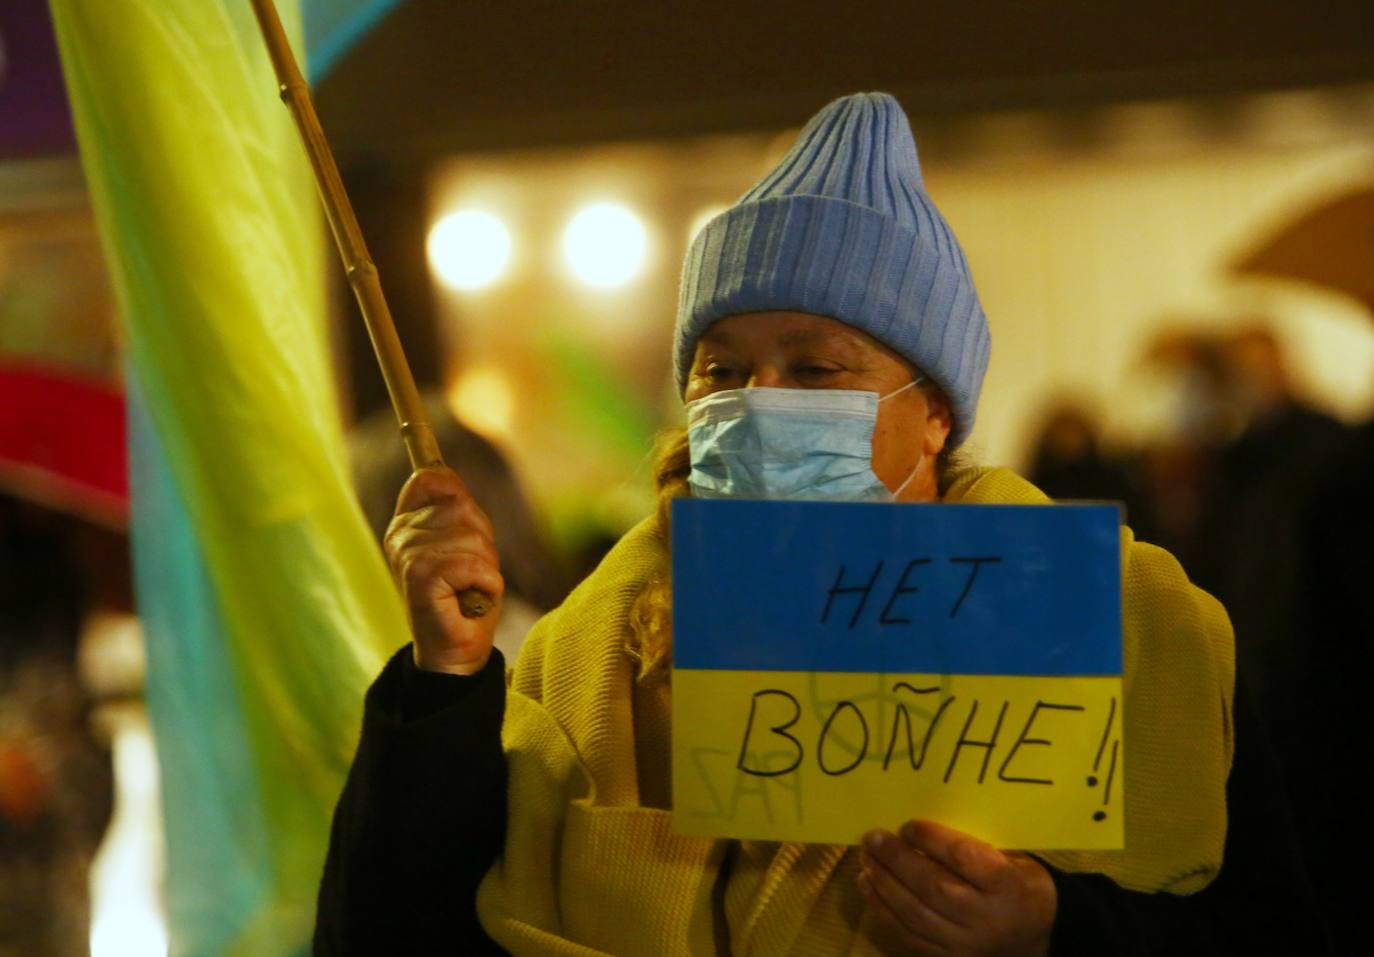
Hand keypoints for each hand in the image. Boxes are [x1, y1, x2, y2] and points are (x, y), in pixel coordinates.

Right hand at [384, 466, 502, 674]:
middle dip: (481, 542)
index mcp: (406, 522)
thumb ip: (457, 507)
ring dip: (485, 566)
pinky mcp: (420, 577)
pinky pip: (473, 564)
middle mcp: (400, 534)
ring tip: (469, 589)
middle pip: (462, 507)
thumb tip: (439, 470)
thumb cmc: (465, 597)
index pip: (433, 479)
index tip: (463, 538)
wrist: (456, 651)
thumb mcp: (467, 543)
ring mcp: (407, 554)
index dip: (459, 501)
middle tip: (469, 575)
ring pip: (471, 536)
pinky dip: (486, 584)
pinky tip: (471, 600)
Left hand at [858, 820, 1055, 956]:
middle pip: (933, 886)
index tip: (907, 824)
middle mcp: (987, 918)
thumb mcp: (1011, 858)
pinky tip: (870, 887)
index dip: (930, 839)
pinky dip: (884, 910)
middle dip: (896, 860)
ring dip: (884, 884)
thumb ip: (972, 846)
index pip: (963, 858)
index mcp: (1008, 885)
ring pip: (916, 914)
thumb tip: (918, 828)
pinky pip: (909, 935)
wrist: (1040, 933)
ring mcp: (966, 944)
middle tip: (872, 838)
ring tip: (866, 860)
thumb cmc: (1019, 883)